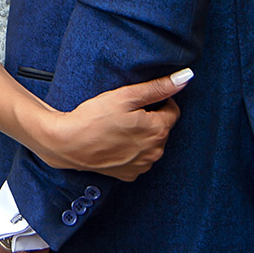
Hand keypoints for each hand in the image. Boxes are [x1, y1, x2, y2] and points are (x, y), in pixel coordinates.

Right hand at [24, 70, 186, 178]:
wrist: (68, 143)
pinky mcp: (130, 174)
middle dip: (149, 118)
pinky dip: (131, 150)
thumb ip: (158, 87)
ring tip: (118, 127)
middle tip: (125, 113)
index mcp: (158, 130)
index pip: (172, 110)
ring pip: (151, 143)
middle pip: (162, 128)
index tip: (138, 100)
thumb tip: (185, 78)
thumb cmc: (94, 118)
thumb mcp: (126, 96)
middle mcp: (155, 151)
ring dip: (141, 135)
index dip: (157, 101)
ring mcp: (142, 165)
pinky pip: (139, 158)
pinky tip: (115, 142)